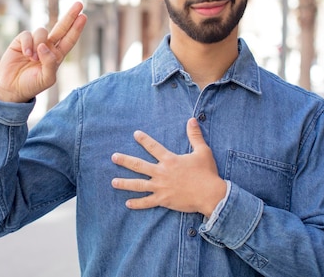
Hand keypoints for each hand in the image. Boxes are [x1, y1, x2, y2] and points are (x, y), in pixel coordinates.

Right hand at [0, 2, 86, 102]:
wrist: (12, 88)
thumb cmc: (32, 85)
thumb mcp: (46, 79)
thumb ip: (50, 63)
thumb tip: (44, 46)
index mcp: (57, 56)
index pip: (69, 40)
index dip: (76, 28)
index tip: (84, 16)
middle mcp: (47, 47)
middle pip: (61, 28)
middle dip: (70, 16)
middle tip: (79, 4)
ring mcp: (34, 43)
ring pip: (42, 31)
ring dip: (38, 44)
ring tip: (32, 59)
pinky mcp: (21, 41)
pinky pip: (27, 34)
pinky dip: (27, 44)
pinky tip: (25, 54)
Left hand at [111, 118, 226, 215]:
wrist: (210, 194)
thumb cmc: (207, 173)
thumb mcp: (203, 151)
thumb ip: (195, 135)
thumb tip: (192, 120)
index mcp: (170, 160)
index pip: (153, 147)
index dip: (144, 139)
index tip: (135, 134)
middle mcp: (162, 172)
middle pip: (139, 165)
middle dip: (125, 161)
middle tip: (114, 157)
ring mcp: (161, 187)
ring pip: (138, 185)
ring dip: (125, 183)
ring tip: (113, 182)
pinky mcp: (163, 200)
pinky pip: (147, 202)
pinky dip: (137, 203)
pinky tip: (127, 203)